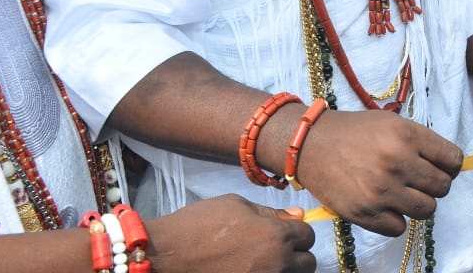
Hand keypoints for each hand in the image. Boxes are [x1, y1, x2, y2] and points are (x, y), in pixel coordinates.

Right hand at [148, 194, 315, 272]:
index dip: (296, 233)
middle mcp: (277, 263)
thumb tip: (298, 215)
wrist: (164, 255)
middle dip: (296, 256)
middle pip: (307, 264)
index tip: (282, 233)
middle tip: (274, 252)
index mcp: (277, 235)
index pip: (307, 236)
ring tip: (262, 263)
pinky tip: (251, 272)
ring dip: (285, 270)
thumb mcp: (236, 206)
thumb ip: (271, 213)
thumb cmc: (199, 224)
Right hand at [295, 110, 461, 235]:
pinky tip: (384, 205)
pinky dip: (395, 219)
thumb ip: (421, 142)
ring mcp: (382, 190)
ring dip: (418, 204)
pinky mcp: (365, 213)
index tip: (441, 167)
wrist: (311, 144)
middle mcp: (398, 163)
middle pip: (443, 187)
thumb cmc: (355, 132)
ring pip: (427, 210)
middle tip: (418, 180)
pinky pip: (400, 227)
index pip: (453, 160)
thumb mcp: (392, 123)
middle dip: (434, 184)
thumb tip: (449, 165)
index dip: (450, 165)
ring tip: (403, 194)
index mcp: (407, 136)